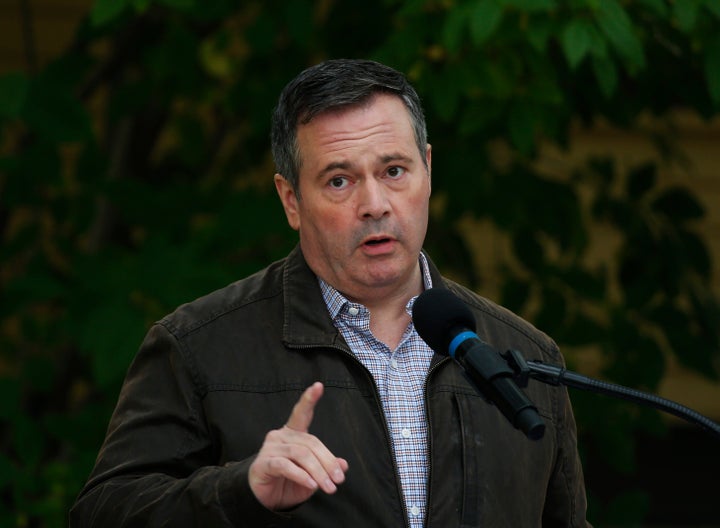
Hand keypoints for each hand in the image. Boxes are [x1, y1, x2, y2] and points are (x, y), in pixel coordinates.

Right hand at [248, 382, 348, 510]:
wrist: (263, 500)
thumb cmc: (287, 483)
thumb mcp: (312, 476)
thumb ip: (325, 467)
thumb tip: (343, 465)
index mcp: (293, 433)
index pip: (302, 413)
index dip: (309, 399)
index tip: (318, 385)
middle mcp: (281, 436)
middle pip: (310, 443)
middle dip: (327, 462)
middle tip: (338, 480)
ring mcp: (270, 448)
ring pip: (300, 454)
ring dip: (318, 472)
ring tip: (328, 487)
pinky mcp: (263, 463)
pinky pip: (286, 466)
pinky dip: (301, 475)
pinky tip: (311, 484)